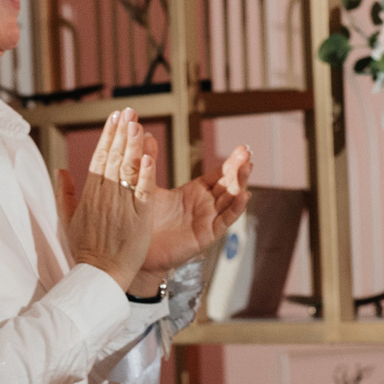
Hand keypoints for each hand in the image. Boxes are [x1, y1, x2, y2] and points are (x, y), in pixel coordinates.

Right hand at [66, 108, 157, 290]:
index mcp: (90, 195)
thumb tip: (60, 170)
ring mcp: (121, 206)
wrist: (99, 274)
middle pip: (113, 158)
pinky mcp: (138, 218)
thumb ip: (64, 193)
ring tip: (137, 123)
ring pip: (127, 170)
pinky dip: (145, 175)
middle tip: (129, 110)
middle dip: (121, 133)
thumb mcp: (68, 220)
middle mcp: (105, 196)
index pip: (99, 158)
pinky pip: (142, 193)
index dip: (107, 136)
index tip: (114, 118)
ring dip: (132, 146)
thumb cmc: (86, 250)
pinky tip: (148, 157)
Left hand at [140, 143, 253, 274]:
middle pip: (229, 184)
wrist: (136, 249)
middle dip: (239, 168)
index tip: (242, 148)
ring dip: (240, 183)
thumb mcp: (146, 185)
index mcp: (196, 192)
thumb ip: (148, 161)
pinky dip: (235, 208)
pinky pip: (225, 220)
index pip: (219, 174)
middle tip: (247, 152)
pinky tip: (243, 195)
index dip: (231, 162)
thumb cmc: (144, 221)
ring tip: (247, 167)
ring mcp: (208, 220)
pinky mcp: (207, 235)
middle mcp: (206, 205)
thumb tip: (144, 135)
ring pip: (231, 199)